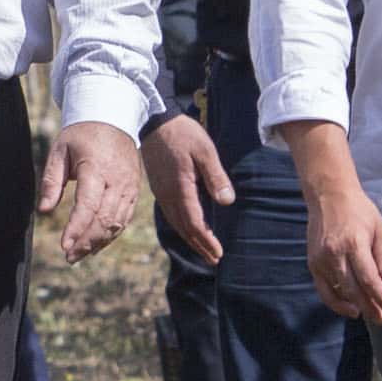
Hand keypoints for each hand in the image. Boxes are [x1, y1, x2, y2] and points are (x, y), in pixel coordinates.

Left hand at [41, 118, 141, 261]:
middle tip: (69, 257)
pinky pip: (124, 218)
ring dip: (98, 243)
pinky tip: (96, 245)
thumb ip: (51, 181)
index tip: (64, 246)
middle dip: (86, 242)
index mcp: (96, 168)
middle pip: (104, 219)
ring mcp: (129, 186)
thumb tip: (43, 210)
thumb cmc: (81, 134)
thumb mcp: (59, 151)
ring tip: (79, 255)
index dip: (76, 228)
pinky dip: (111, 235)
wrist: (113, 118)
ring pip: (116, 223)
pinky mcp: (134, 191)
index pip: (88, 205)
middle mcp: (117, 180)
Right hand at [142, 113, 232, 265]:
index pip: (194, 223)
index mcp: (180, 188)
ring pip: (176, 223)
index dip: (207, 240)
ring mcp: (161, 192)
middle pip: (184, 228)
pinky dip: (182, 226)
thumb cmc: (183, 133)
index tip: (218, 253)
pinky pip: (171, 214)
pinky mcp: (159, 187)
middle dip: (199, 245)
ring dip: (190, 238)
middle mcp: (168, 195)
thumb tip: (226, 202)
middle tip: (214, 259)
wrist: (155, 121)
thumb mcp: (205, 151)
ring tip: (204, 250)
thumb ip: (216, 176)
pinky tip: (189, 228)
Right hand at [308, 173, 381, 327]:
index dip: (380, 296)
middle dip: (369, 306)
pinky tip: (348, 307)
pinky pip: (323, 289)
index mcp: (354, 243)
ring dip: (354, 306)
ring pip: (338, 292)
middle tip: (381, 318)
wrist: (328, 196)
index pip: (368, 278)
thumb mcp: (379, 230)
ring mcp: (321, 259)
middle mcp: (335, 253)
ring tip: (367, 314)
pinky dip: (335, 302)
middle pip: (353, 289)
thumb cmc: (359, 211)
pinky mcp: (312, 263)